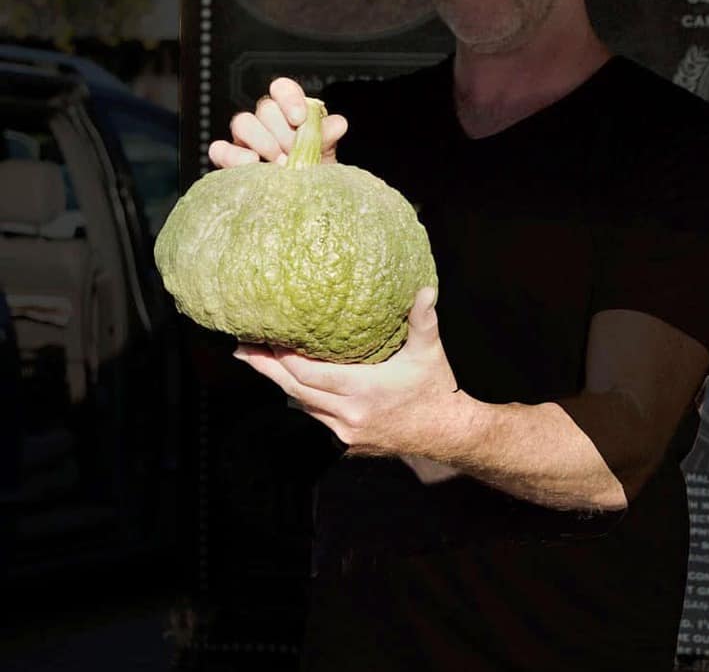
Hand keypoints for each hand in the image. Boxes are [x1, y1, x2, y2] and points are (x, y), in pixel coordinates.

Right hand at [208, 76, 347, 167]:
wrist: (302, 203)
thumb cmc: (312, 176)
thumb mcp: (324, 156)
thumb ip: (327, 137)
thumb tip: (337, 123)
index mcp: (289, 114)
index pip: (282, 89)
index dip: (289, 98)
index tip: (299, 119)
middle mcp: (266, 123)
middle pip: (266, 108)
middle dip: (281, 131)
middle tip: (293, 154)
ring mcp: (245, 140)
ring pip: (242, 122)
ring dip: (262, 142)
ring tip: (279, 164)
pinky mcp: (229, 160)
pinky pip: (219, 149)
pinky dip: (232, 155)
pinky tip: (251, 164)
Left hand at [233, 287, 466, 460]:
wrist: (446, 432)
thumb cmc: (435, 387)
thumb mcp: (429, 351)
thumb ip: (424, 319)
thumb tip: (426, 289)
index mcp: (362, 390)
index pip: (307, 374)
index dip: (282, 358)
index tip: (265, 337)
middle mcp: (347, 413)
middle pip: (294, 390)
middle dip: (265, 368)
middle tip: (241, 347)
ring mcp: (345, 431)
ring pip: (301, 405)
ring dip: (280, 383)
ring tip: (257, 360)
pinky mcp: (347, 440)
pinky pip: (315, 416)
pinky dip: (300, 398)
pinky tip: (290, 383)